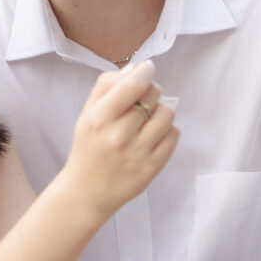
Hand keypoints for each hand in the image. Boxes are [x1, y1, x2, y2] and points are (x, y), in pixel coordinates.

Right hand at [62, 61, 178, 220]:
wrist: (86, 192)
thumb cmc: (88, 148)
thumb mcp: (87, 114)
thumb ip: (107, 87)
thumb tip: (136, 68)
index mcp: (99, 119)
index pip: (132, 85)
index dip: (145, 71)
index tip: (147, 68)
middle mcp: (119, 136)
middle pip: (153, 94)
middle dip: (150, 91)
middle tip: (142, 100)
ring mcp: (138, 153)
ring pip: (167, 113)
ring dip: (160, 111)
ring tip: (148, 120)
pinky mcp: (152, 168)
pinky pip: (174, 135)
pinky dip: (166, 131)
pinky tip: (152, 136)